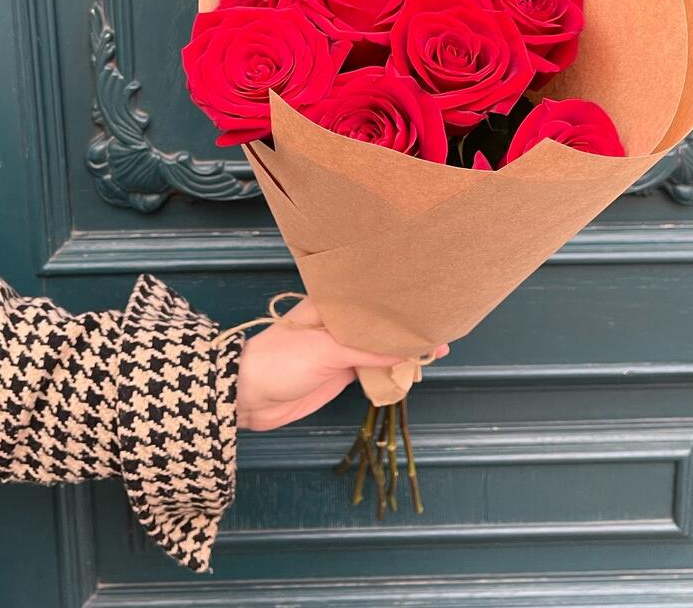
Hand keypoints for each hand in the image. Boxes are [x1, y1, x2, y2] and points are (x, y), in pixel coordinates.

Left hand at [235, 297, 448, 430]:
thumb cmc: (280, 360)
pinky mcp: (341, 370)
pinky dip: (392, 369)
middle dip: (407, 324)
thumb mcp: (327, 350)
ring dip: (403, 349)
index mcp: (332, 301)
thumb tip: (410, 350)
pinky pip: (373, 366)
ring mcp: (341, 346)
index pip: (373, 295)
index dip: (400, 297)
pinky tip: (412, 369)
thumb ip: (368, 348)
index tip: (430, 298)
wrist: (249, 397)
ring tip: (437, 346)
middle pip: (380, 321)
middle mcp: (339, 320)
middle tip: (443, 323)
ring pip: (380, 345)